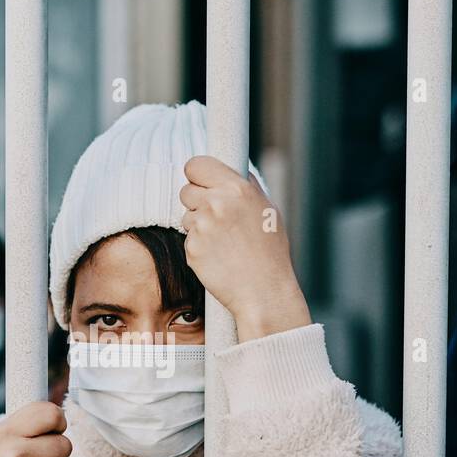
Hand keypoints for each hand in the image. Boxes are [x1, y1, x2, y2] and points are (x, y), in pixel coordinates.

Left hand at [179, 155, 310, 340]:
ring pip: (185, 216)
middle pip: (186, 190)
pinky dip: (198, 246)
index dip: (198, 175)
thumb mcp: (268, 210)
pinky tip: (218, 256)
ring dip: (198, 225)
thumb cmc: (271, 252)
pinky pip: (188, 239)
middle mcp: (217, 203)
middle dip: (196, 202)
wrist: (264, 291)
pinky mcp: (192, 248)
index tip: (202, 183)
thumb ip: (247, 187)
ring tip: (223, 241)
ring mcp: (202, 227)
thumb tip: (234, 169)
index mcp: (237, 188)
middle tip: (216, 218)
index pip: (196, 164)